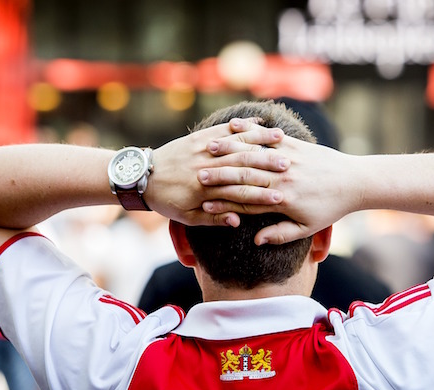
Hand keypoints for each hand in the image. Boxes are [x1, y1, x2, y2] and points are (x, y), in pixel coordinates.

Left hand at [145, 119, 291, 226]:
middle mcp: (206, 167)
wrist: (142, 177)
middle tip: (291, 167)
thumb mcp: (187, 217)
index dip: (262, 196)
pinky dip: (244, 126)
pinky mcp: (200, 138)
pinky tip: (262, 123)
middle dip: (268, 166)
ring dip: (261, 142)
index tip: (282, 198)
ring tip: (282, 140)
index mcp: (205, 191)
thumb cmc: (167, 201)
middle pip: (243, 166)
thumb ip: (213, 220)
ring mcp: (203, 150)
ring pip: (237, 144)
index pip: (239, 194)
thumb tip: (236, 221)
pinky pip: (224, 129)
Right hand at [198, 129, 359, 244]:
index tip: (202, 203)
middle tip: (195, 173)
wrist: (353, 182)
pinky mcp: (295, 145)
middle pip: (244, 174)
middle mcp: (283, 176)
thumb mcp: (306, 227)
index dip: (223, 201)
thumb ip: (280, 233)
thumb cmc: (329, 209)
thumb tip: (256, 240)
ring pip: (253, 152)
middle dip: (218, 173)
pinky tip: (233, 126)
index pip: (246, 200)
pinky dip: (250, 130)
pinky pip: (268, 136)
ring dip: (229, 148)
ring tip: (207, 147)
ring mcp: (289, 158)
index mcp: (283, 199)